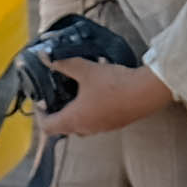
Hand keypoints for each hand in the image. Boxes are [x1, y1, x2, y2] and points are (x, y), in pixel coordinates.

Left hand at [44, 57, 178, 137]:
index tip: (41, 102)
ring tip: (76, 92)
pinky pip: (96, 121)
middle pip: (63, 128)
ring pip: (81, 125)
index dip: (40, 116)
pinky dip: (91, 111)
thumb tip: (46, 57)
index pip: (47, 127)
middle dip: (58, 112)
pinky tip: (97, 93)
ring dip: (75, 112)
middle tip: (57, 95)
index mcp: (74, 120)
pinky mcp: (115, 124)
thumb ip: (65, 64)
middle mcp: (86, 129)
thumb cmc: (114, 84)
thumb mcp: (85, 70)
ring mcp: (102, 128)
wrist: (146, 92)